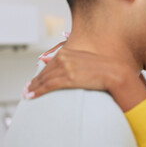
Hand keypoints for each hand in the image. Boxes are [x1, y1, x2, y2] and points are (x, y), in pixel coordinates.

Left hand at [25, 46, 145, 111]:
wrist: (116, 73)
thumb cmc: (106, 68)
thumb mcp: (88, 59)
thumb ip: (73, 59)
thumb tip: (58, 62)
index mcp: (69, 52)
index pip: (50, 63)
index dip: (41, 72)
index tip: (35, 79)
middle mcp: (66, 58)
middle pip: (45, 71)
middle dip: (35, 81)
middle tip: (27, 89)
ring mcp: (67, 67)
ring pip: (44, 79)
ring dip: (33, 87)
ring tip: (28, 94)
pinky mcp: (68, 78)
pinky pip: (48, 85)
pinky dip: (38, 91)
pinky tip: (31, 95)